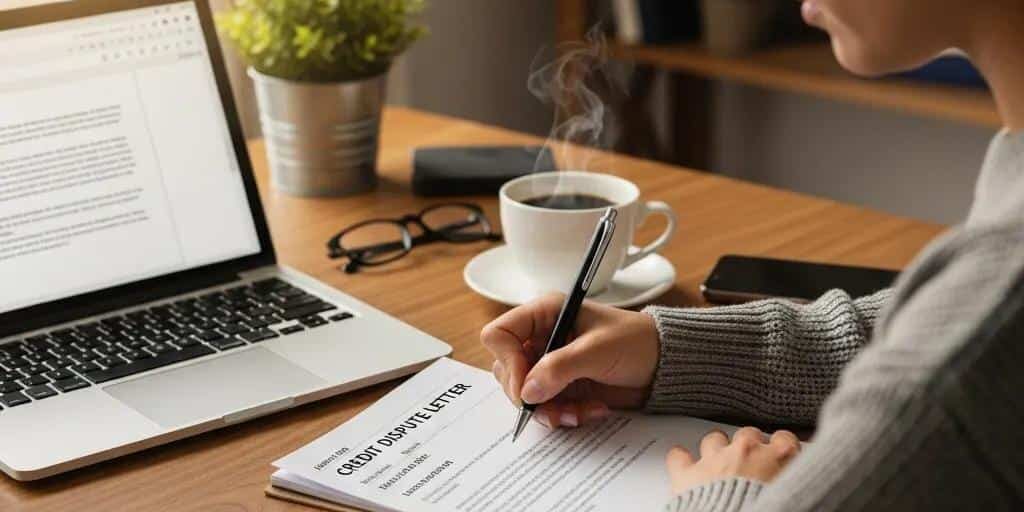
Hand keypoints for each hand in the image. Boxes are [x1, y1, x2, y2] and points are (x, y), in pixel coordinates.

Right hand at [480, 292, 659, 427]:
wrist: (665, 365)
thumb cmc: (637, 342)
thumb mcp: (597, 351)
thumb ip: (559, 368)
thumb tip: (527, 391)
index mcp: (545, 314)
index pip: (500, 334)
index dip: (507, 361)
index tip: (526, 386)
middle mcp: (542, 337)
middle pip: (506, 369)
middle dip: (529, 394)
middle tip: (552, 408)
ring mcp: (550, 363)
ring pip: (524, 393)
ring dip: (549, 409)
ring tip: (577, 414)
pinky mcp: (561, 386)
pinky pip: (546, 407)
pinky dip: (565, 414)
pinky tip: (590, 411)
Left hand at [666, 427, 800, 494]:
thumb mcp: (792, 501)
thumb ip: (792, 488)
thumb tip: (795, 492)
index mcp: (779, 459)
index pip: (785, 440)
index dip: (782, 448)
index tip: (781, 456)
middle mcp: (747, 453)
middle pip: (748, 435)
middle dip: (749, 448)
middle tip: (751, 466)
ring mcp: (716, 460)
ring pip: (714, 439)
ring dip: (717, 450)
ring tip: (720, 465)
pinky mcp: (689, 474)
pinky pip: (678, 456)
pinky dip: (681, 460)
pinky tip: (684, 464)